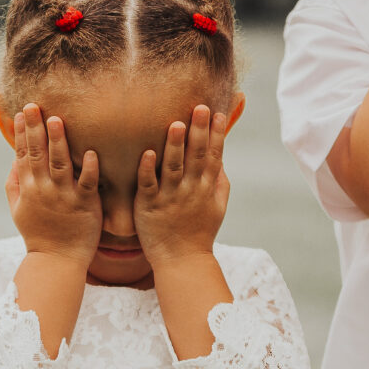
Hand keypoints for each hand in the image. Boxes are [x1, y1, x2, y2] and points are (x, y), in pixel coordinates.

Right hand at [5, 104, 101, 264]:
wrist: (57, 261)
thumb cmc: (39, 234)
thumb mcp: (18, 210)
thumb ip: (13, 184)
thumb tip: (13, 160)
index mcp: (28, 189)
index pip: (22, 155)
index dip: (21, 133)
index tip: (21, 113)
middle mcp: (44, 190)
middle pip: (38, 154)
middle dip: (34, 129)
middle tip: (34, 105)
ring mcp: (64, 197)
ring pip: (60, 164)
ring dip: (58, 141)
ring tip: (57, 120)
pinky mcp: (85, 205)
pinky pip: (87, 184)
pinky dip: (88, 169)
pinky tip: (90, 153)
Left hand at [133, 105, 229, 269]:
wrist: (182, 261)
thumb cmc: (199, 233)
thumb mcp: (218, 208)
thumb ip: (220, 182)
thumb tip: (222, 159)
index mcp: (206, 188)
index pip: (214, 156)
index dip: (217, 134)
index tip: (219, 113)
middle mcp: (190, 190)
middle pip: (196, 156)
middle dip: (199, 131)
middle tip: (200, 107)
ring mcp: (169, 198)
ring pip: (173, 167)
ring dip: (175, 145)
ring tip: (176, 124)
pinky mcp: (149, 206)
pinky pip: (148, 185)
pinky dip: (148, 169)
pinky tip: (147, 153)